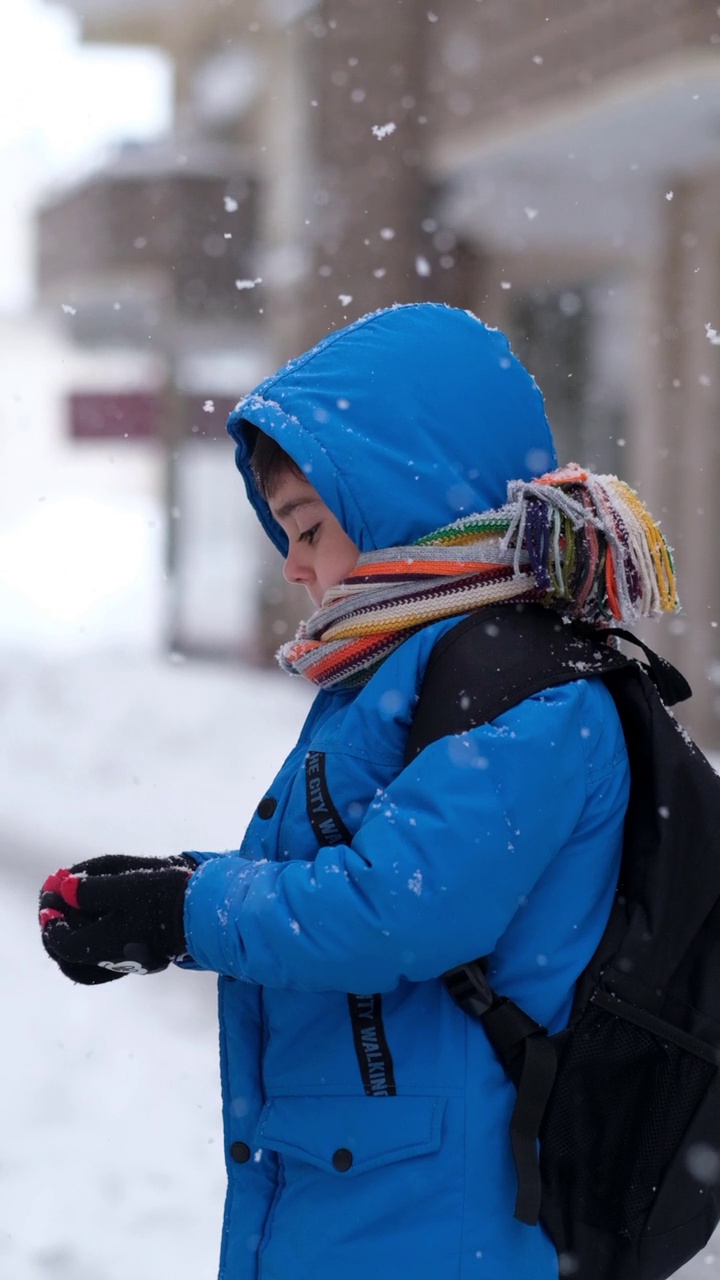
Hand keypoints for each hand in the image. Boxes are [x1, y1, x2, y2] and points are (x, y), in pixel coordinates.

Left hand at [39, 854, 195, 983]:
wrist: (203, 912)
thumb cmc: (165, 895)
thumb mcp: (126, 884)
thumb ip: (90, 889)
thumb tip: (63, 890)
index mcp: (104, 946)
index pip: (62, 943)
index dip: (51, 922)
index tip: (49, 899)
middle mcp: (114, 960)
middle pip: (70, 959)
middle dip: (57, 933)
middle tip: (52, 908)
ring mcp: (129, 962)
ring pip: (87, 964)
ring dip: (72, 940)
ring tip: (70, 914)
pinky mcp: (142, 958)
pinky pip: (105, 961)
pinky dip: (92, 945)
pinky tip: (96, 923)